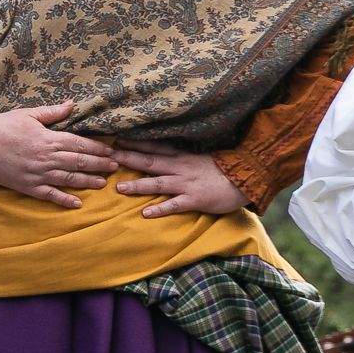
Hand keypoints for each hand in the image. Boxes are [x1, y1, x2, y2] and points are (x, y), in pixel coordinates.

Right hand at [0, 101, 118, 207]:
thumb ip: (52, 112)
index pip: (79, 144)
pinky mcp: (28, 187)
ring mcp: (38, 174)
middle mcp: (46, 158)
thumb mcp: (28, 114)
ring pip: (69, 179)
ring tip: (102, 183)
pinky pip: (50, 195)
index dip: (97, 148)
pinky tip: (77, 204)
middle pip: (78, 162)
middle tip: (115, 167)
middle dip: (99, 164)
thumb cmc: (3, 126)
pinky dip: (64, 200)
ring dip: (87, 181)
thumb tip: (72, 104)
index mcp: (48, 138)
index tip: (111, 151)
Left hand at [109, 140, 248, 217]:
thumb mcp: (199, 159)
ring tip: (119, 188)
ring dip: (138, 185)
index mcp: (182, 157)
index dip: (135, 143)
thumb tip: (163, 157)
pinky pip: (174, 205)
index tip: (116, 139)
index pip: (154, 146)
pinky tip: (145, 213)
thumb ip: (181, 158)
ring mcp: (186, 184)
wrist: (246, 177)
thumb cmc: (223, 170)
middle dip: (128, 159)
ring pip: (157, 183)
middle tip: (107, 158)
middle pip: (150, 161)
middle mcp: (180, 168)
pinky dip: (160, 209)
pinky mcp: (195, 199)